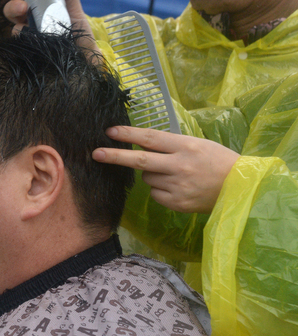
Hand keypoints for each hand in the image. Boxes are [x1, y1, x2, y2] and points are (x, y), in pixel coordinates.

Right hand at [3, 0, 97, 53]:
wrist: (85, 61)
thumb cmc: (81, 37)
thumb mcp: (76, 11)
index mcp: (41, 6)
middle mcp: (32, 19)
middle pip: (13, 6)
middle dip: (12, 1)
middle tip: (21, 4)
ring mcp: (29, 34)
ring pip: (13, 21)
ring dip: (14, 14)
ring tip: (24, 17)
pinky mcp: (28, 47)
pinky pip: (17, 38)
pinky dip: (20, 33)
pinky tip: (28, 34)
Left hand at [92, 126, 240, 213]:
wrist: (239, 189)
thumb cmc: (217, 161)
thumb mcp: (196, 144)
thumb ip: (169, 145)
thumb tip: (140, 143)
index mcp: (185, 146)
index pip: (150, 138)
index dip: (128, 135)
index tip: (110, 132)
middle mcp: (179, 165)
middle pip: (139, 160)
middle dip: (115, 156)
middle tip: (96, 153)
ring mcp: (177, 186)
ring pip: (147, 178)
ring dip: (151, 174)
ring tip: (174, 173)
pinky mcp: (176, 203)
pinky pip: (155, 194)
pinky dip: (160, 190)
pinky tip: (177, 187)